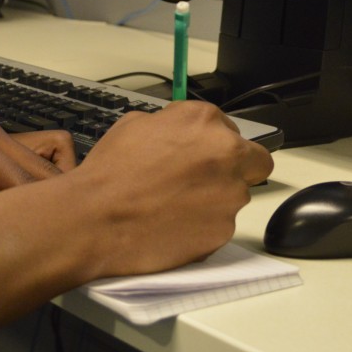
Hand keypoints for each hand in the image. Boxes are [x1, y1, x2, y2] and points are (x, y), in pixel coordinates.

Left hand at [0, 120, 75, 231]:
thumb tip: (18, 240)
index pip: (27, 180)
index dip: (40, 215)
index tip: (53, 243)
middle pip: (49, 166)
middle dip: (52, 201)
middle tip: (55, 238)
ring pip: (54, 155)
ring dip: (52, 188)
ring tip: (43, 222)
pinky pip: (41, 158)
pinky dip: (45, 181)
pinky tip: (30, 211)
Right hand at [75, 101, 272, 275]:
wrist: (97, 217)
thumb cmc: (111, 171)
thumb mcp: (134, 124)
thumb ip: (171, 124)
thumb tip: (179, 132)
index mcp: (203, 121)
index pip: (230, 128)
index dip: (213, 141)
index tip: (199, 152)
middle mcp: (225, 154)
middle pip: (254, 160)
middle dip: (237, 167)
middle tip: (206, 178)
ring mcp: (229, 195)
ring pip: (236, 194)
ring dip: (215, 197)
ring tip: (175, 204)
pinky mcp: (223, 230)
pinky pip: (220, 224)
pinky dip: (203, 224)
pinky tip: (173, 223)